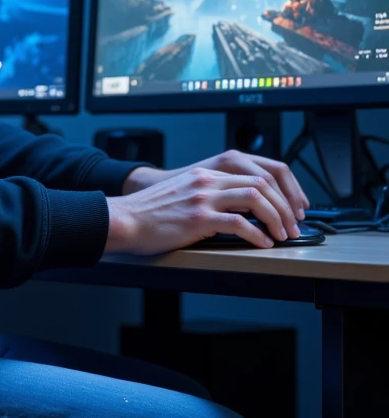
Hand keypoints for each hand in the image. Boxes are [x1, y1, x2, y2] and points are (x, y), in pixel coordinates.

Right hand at [122, 151, 307, 220]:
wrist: (124, 220)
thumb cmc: (149, 214)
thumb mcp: (182, 195)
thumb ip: (208, 196)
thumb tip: (237, 214)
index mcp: (207, 174)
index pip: (256, 174)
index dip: (281, 191)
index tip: (290, 209)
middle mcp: (208, 181)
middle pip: (262, 184)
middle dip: (285, 206)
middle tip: (293, 226)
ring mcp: (203, 197)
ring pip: (255, 199)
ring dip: (276, 218)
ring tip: (282, 235)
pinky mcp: (198, 217)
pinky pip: (238, 222)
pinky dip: (256, 234)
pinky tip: (262, 243)